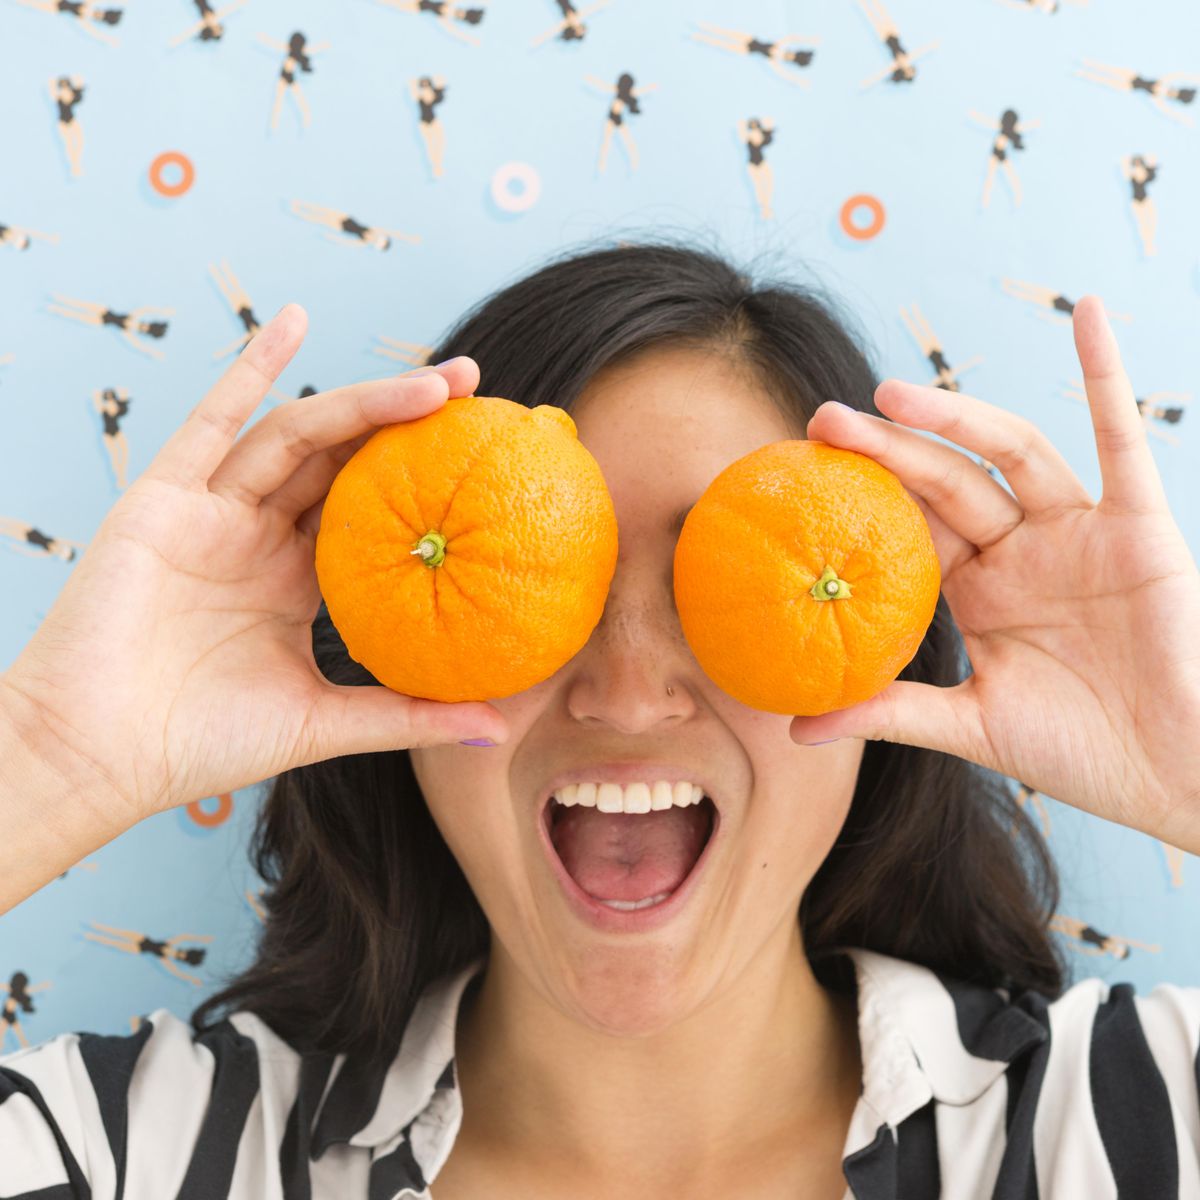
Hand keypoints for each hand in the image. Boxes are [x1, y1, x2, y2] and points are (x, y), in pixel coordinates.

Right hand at [1, 305, 509, 826]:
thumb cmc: (204, 746)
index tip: (486, 459)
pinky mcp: (164, 497)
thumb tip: (497, 726)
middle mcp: (258, 538)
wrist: (99, 756)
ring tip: (436, 384)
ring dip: (364, 401)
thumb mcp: (325, 722)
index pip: (371, 515)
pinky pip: (211, 422)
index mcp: (293, 582)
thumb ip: (406, 716)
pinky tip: (294, 323)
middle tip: (476, 388)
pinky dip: (250, 369)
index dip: (424, 484)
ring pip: (298, 436)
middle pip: (343, 462)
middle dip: (407, 422)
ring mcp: (212, 512)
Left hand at [793, 297, 1199, 851]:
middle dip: (888, 447)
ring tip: (890, 394)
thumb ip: (888, 713)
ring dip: (956, 416)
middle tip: (823, 419)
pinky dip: (1107, 376)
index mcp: (978, 588)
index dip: (863, 495)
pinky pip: (1124, 442)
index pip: (910, 525)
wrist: (1176, 775)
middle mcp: (1021, 549)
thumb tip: (795, 728)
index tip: (803, 467)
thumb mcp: (971, 724)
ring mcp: (1078, 531)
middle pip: (945, 480)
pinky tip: (1089, 315)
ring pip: (1012, 452)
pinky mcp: (1139, 525)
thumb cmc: (1080, 752)